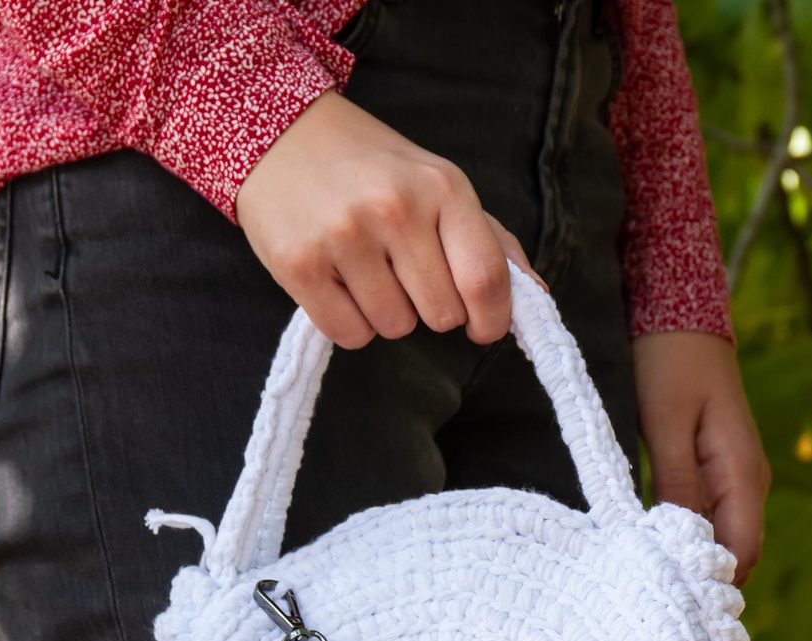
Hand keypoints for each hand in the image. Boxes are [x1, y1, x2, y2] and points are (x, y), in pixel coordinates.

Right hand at [234, 87, 548, 349]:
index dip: (491, 319)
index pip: (485, 279)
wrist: (277, 134)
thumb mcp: (435, 183)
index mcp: (442, 186)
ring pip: (394, 328)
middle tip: (403, 274)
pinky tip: (337, 283)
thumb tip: (533, 294)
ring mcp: (344, 237)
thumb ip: (487, 240)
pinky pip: (350, 335)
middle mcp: (395, 208)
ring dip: (386, 314)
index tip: (482, 328)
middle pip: (442, 314)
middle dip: (429, 308)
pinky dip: (348, 323)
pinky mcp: (299, 266)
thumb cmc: (369, 167)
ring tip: (364, 270)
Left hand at [632, 331, 771, 588]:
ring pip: (721, 537)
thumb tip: (677, 541)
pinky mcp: (715, 472)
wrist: (678, 322)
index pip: (741, 551)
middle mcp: (747, 482)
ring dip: (689, 555)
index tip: (667, 596)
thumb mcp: (664, 425)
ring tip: (643, 573)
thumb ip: (675, 483)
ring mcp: (733, 478)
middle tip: (647, 592)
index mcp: (742, 474)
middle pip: (735, 552)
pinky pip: (708, 517)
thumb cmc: (669, 368)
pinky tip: (650, 542)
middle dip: (699, 575)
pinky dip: (684, 533)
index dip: (709, 580)